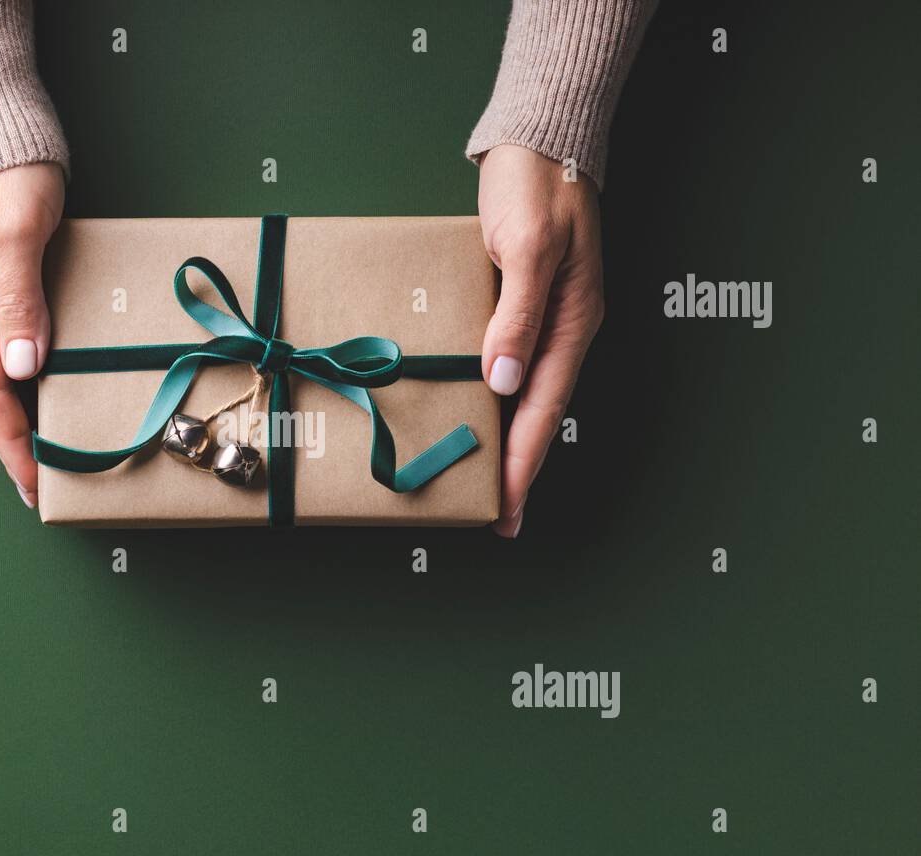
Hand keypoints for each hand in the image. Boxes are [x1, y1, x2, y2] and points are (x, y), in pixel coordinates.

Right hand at [0, 163, 64, 507]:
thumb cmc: (6, 168)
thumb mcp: (15, 229)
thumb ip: (18, 298)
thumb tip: (22, 368)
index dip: (11, 442)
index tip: (33, 484)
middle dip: (19, 442)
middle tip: (49, 486)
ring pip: (7, 374)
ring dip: (29, 415)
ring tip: (57, 455)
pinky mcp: (10, 288)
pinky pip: (21, 347)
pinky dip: (38, 381)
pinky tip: (59, 396)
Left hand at [477, 145, 603, 537]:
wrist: (540, 138)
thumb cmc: (537, 185)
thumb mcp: (529, 247)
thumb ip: (518, 316)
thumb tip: (503, 383)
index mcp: (573, 322)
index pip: (544, 410)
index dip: (523, 462)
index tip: (506, 507)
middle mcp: (564, 329)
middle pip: (539, 414)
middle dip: (519, 469)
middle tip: (498, 519)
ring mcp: (547, 319)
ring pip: (527, 396)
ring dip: (509, 440)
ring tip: (488, 485)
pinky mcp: (525, 305)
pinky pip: (512, 366)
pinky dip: (498, 401)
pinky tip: (479, 416)